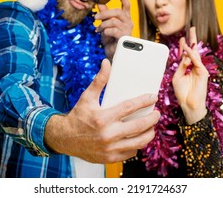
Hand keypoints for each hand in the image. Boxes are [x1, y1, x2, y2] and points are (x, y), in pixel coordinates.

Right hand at [44, 59, 159, 162]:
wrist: (65, 139)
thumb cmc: (78, 116)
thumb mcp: (87, 97)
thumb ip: (99, 80)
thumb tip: (107, 63)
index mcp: (102, 118)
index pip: (129, 107)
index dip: (144, 101)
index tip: (152, 97)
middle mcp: (107, 134)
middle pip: (138, 126)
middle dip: (152, 118)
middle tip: (156, 113)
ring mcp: (110, 148)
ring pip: (138, 142)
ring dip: (149, 133)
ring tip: (151, 126)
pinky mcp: (110, 158)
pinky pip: (131, 152)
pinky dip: (137, 145)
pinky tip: (138, 137)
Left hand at [95, 0, 132, 58]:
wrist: (112, 53)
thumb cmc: (110, 39)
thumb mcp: (105, 24)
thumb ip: (105, 13)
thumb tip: (99, 2)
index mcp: (125, 18)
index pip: (126, 5)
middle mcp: (128, 22)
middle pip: (117, 12)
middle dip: (105, 13)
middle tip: (96, 17)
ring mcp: (127, 30)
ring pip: (113, 21)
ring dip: (103, 25)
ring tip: (98, 30)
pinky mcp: (124, 37)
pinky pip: (113, 30)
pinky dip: (105, 32)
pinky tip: (103, 35)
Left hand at [172, 27, 208, 124]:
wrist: (189, 104)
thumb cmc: (182, 93)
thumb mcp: (177, 77)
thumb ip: (181, 66)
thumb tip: (185, 57)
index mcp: (187, 69)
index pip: (186, 55)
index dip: (183, 46)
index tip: (181, 38)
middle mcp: (194, 67)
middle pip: (193, 51)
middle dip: (192, 40)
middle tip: (191, 28)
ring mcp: (199, 69)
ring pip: (195, 54)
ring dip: (191, 44)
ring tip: (188, 35)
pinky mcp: (203, 72)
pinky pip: (196, 61)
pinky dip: (191, 54)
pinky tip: (188, 48)